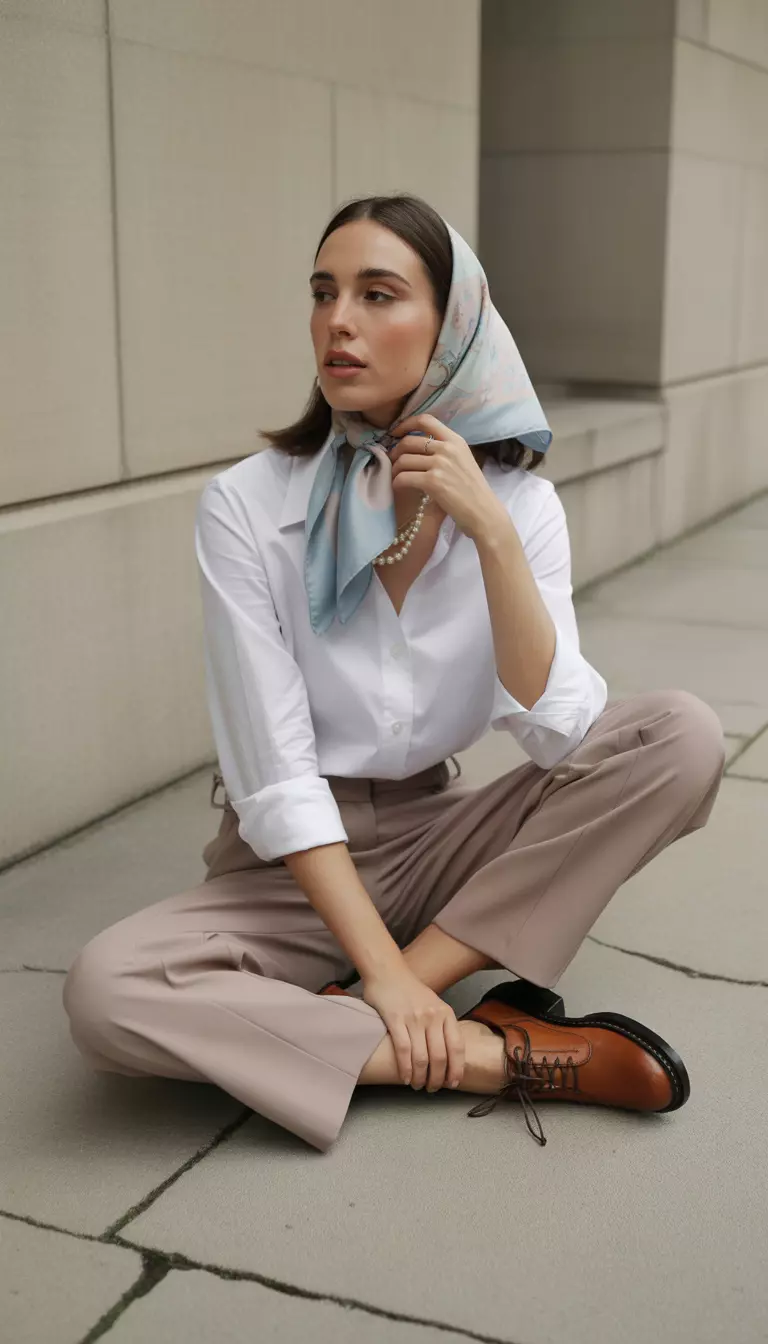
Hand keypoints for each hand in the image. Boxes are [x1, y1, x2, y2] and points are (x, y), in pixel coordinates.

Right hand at [362, 966, 464, 1091]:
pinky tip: (405, 1078)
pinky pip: (403, 1051)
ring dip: (420, 1078)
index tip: (453, 1083)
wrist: (388, 972)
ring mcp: (414, 1018)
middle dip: (437, 1079)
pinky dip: (405, 1069)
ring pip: (422, 1058)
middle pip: (440, 1057)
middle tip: (432, 1088)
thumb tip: (448, 1055)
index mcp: (446, 1013)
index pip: (457, 1047)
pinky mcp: (395, 1020)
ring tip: (417, 1085)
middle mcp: (433, 1016)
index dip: (457, 1069)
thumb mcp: (434, 1004)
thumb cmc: (411, 991)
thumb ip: (442, 1025)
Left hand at [389, 413, 506, 541]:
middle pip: (409, 441)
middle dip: (395, 451)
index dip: (405, 424)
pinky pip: (404, 478)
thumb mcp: (463, 460)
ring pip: (403, 460)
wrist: (483, 512)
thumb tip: (418, 447)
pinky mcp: (433, 482)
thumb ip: (445, 450)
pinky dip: (396, 483)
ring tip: (395, 477)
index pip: (426, 420)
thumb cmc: (473, 490)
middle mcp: (447, 448)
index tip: (396, 433)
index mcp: (455, 440)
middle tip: (393, 462)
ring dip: (395, 469)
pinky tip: (397, 487)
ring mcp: (440, 464)